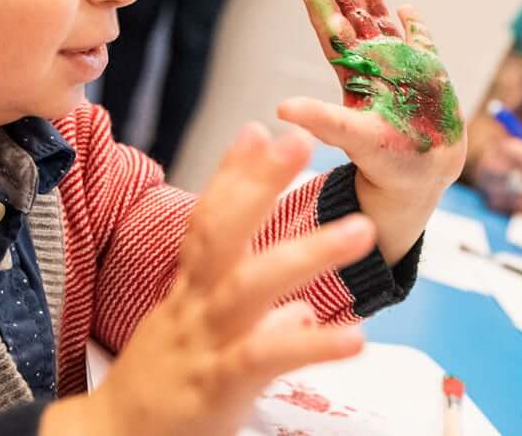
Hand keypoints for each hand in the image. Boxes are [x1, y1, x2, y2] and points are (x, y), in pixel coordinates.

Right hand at [80, 124, 373, 435]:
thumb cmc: (162, 392)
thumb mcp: (201, 346)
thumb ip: (251, 323)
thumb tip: (301, 314)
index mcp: (189, 293)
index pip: (208, 220)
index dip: (232, 175)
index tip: (258, 129)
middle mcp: (194, 308)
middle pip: (223, 234)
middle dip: (261, 185)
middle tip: (301, 140)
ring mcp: (204, 344)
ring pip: (251, 287)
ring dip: (307, 253)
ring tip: (359, 229)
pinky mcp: (216, 386)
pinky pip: (265, 360)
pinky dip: (312, 346)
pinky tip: (355, 335)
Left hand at [280, 0, 465, 263]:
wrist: (423, 175)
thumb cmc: (385, 161)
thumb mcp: (352, 136)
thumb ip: (323, 120)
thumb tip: (282, 109)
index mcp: (353, 73)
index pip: (330, 28)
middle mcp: (373, 64)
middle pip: (351, 14)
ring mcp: (400, 67)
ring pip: (381, 21)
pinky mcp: (428, 74)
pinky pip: (421, 43)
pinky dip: (414, 25)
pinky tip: (406, 8)